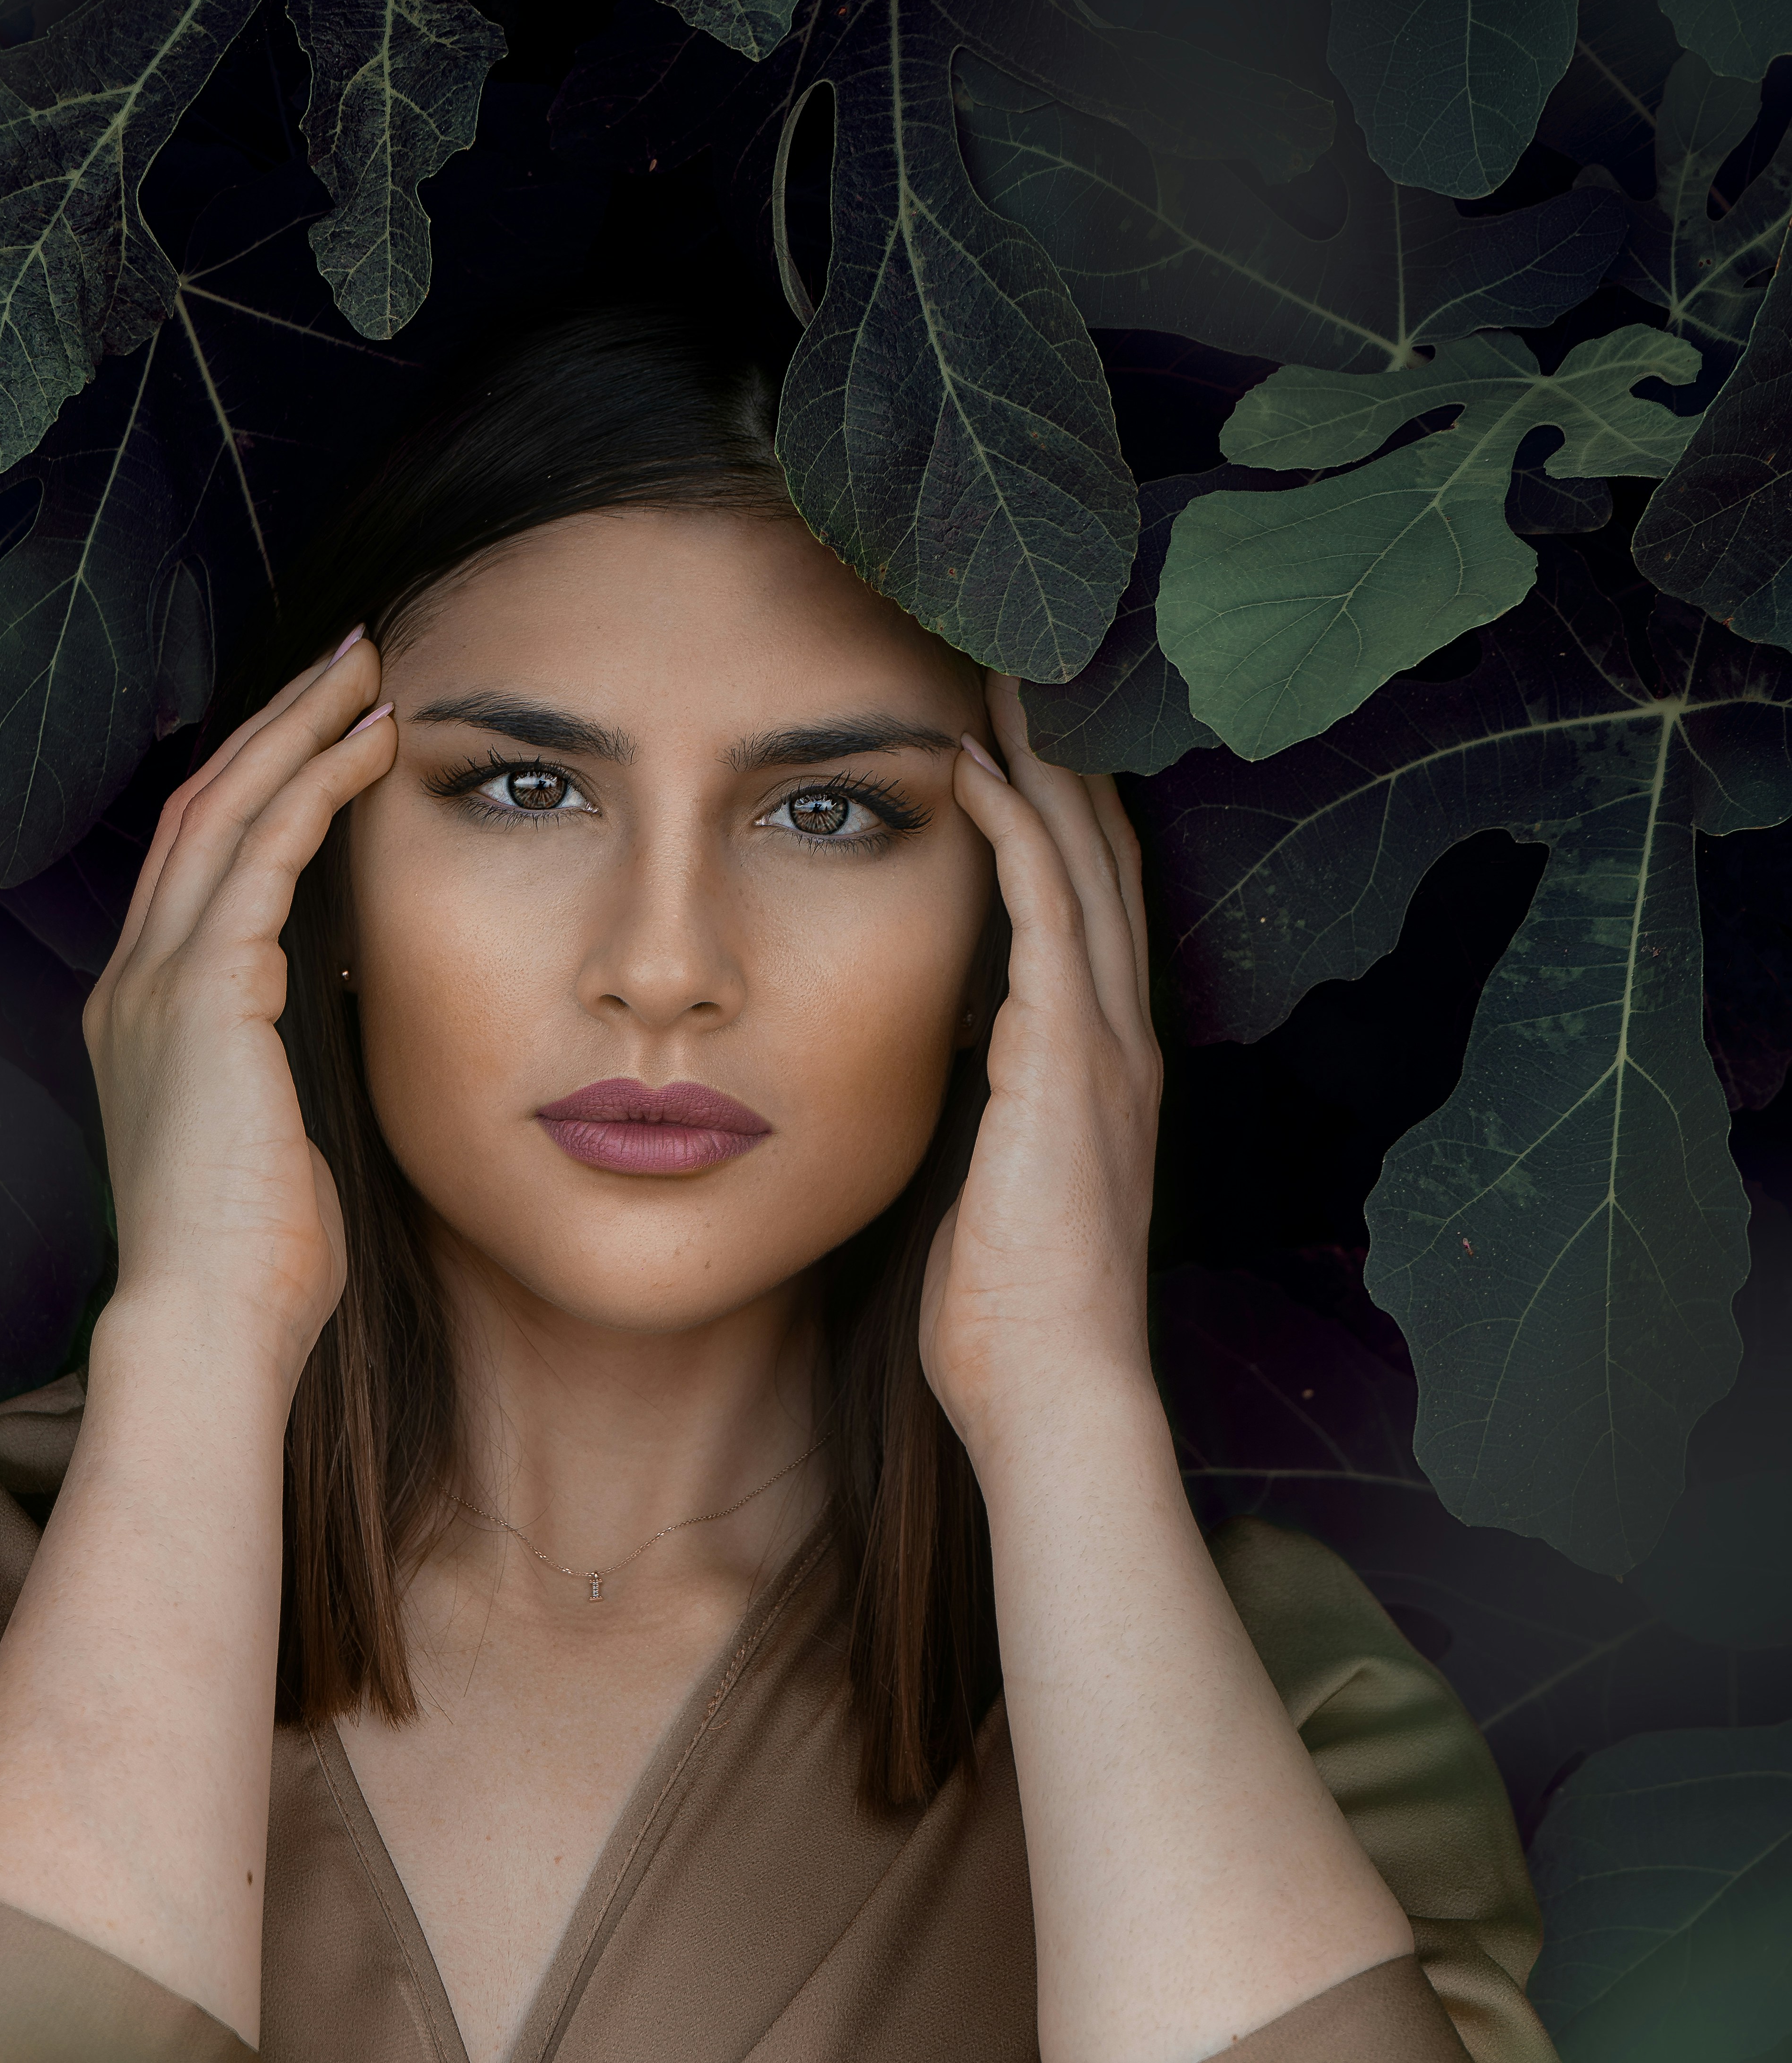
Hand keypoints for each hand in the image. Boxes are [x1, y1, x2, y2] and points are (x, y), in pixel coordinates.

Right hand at [82, 637, 395, 1376]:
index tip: (321, 729)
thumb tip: (349, 1018)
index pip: (192, 861)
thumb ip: (287, 1068)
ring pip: (224, 809)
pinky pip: (263, 857)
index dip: (253, 781)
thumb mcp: (270, 1137)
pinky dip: (316, 790)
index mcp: (141, 1018)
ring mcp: (155, 983)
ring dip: (297, 730)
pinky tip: (370, 748)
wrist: (210, 1324)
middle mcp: (130, 982)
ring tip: (366, 672)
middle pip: (197, 807)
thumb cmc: (256, 1262)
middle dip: (272, 724)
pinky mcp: (204, 995)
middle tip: (346, 657)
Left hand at [919, 674, 1163, 1448]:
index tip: (1024, 745)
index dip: (1069, 820)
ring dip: (1041, 766)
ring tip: (999, 683)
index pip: (1098, 911)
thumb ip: (987, 1124)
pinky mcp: (1063, 1057)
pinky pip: (1043, 910)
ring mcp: (1102, 1044)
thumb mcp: (994, 1194)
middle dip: (1067, 762)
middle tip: (1023, 673)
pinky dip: (1012, 831)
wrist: (1054, 1390)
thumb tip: (944, 1078)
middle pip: (1106, 860)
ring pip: (1084, 862)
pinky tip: (970, 769)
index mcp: (1105, 1071)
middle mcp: (1118, 1040)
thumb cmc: (1009, 1318)